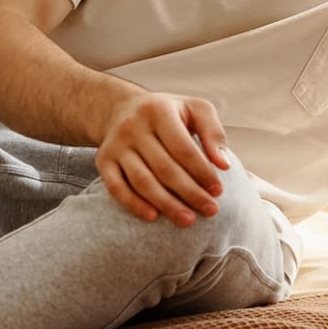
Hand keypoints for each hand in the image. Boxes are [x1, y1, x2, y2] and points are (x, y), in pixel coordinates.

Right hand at [95, 92, 230, 225]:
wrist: (122, 108)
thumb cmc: (169, 112)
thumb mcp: (196, 109)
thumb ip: (213, 133)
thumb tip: (223, 165)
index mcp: (159, 110)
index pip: (183, 148)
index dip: (202, 172)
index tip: (218, 191)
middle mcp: (133, 127)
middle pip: (164, 168)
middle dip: (190, 193)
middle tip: (210, 210)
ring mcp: (116, 145)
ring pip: (142, 181)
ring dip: (166, 204)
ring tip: (187, 220)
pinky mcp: (103, 160)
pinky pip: (116, 188)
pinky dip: (134, 204)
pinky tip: (153, 217)